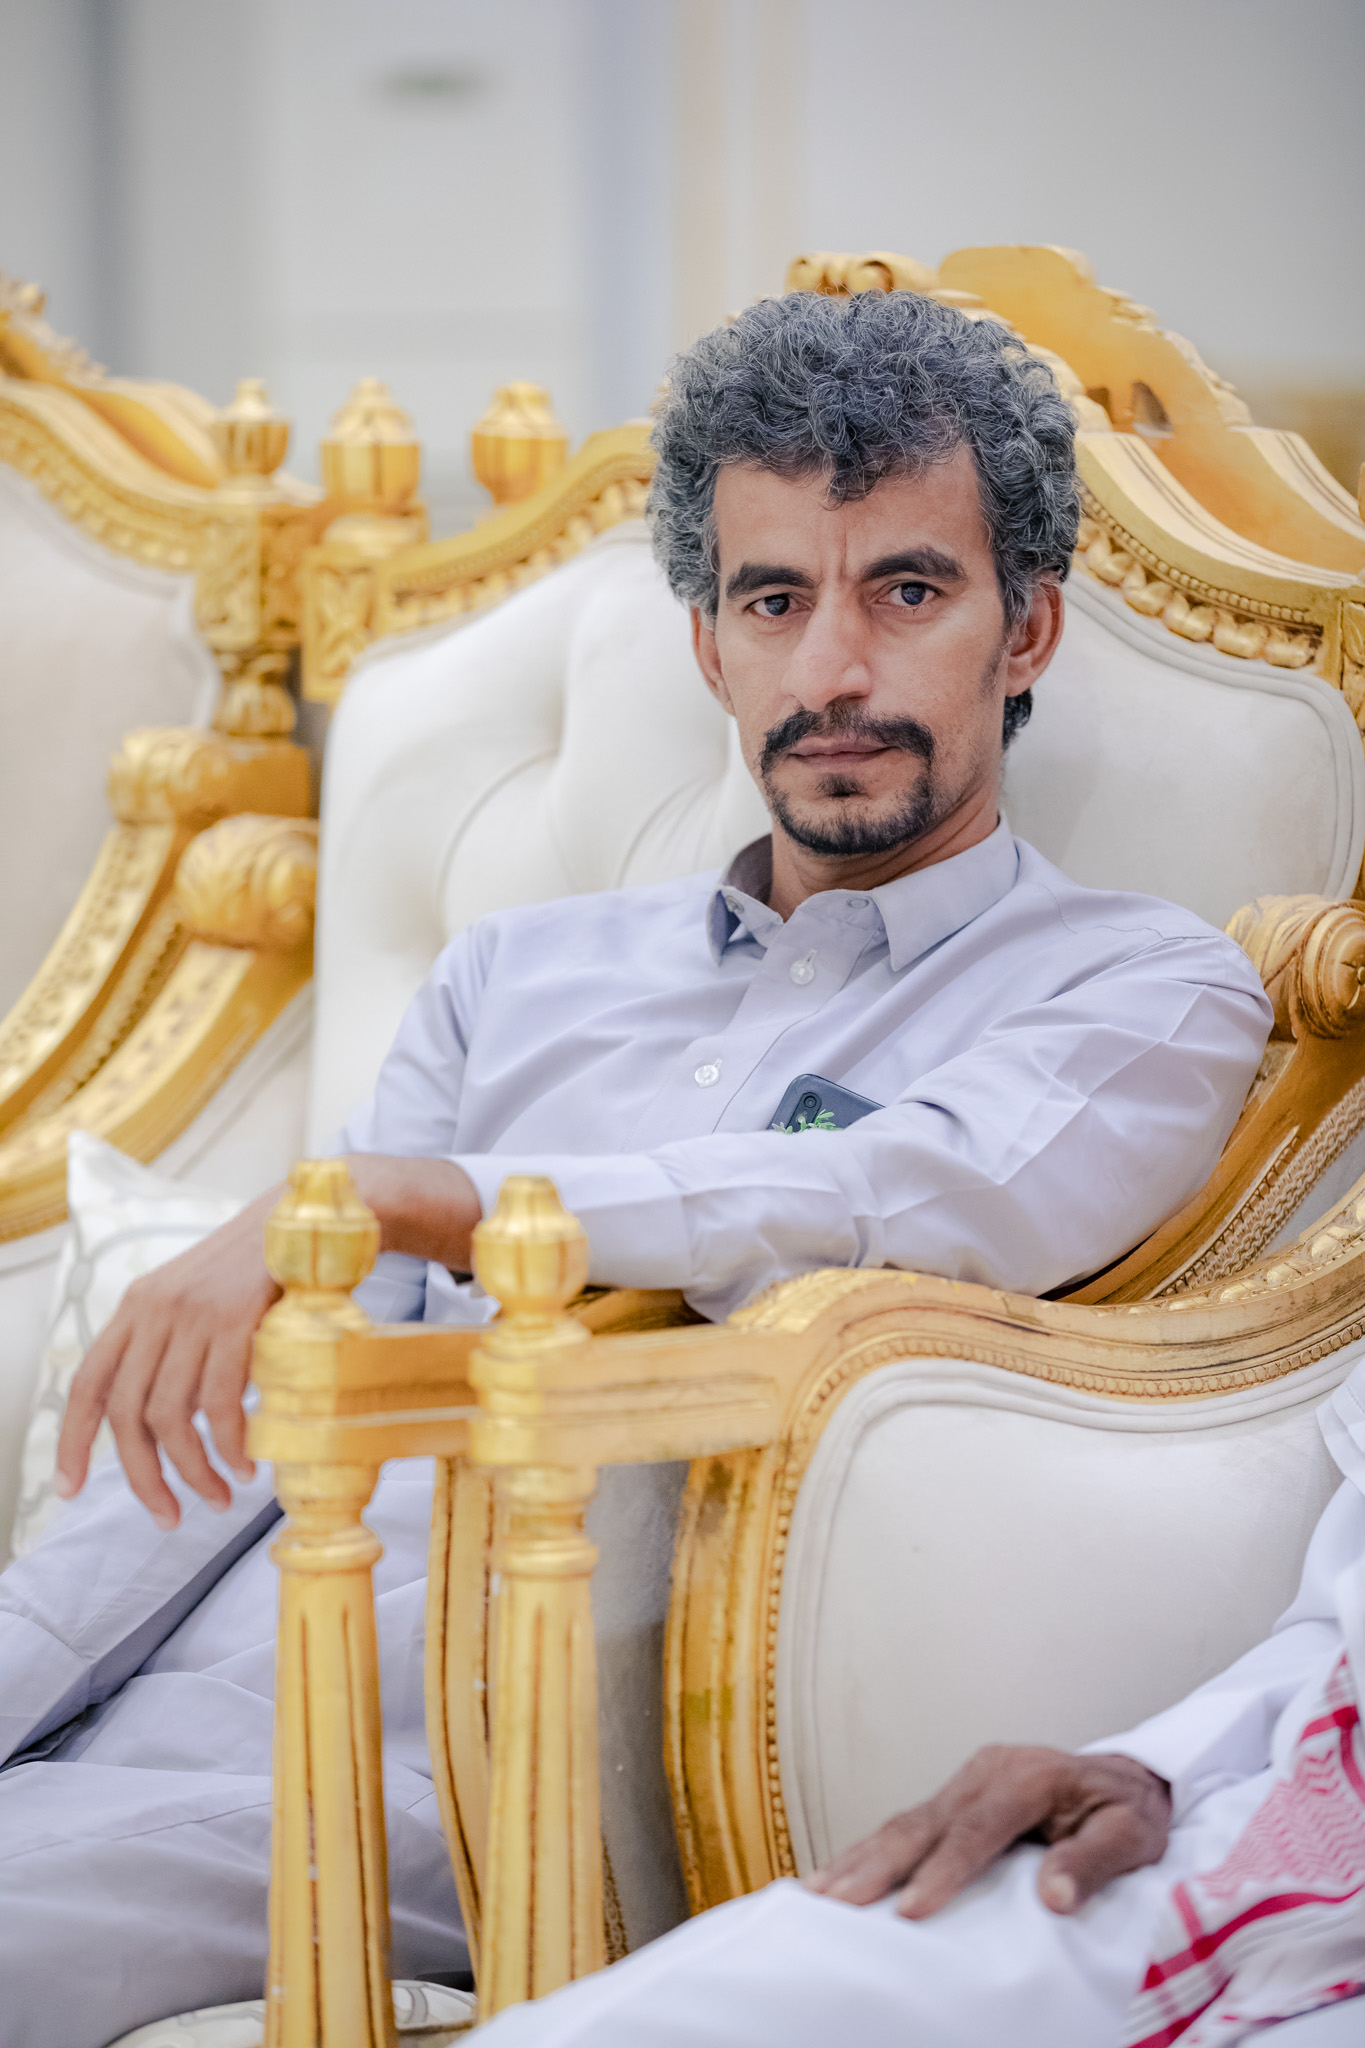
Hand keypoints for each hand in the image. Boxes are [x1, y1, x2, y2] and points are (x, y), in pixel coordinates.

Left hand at [54, 1155, 482, 1528]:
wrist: (310, 1217)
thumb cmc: (258, 1271)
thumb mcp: (198, 1300)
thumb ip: (172, 1347)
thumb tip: (161, 1423)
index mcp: (137, 1307)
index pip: (87, 1383)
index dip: (73, 1441)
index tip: (69, 1490)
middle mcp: (155, 1310)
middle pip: (127, 1413)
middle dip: (142, 1477)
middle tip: (168, 1516)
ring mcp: (193, 1314)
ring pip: (171, 1416)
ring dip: (192, 1471)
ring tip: (216, 1498)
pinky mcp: (235, 1319)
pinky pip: (220, 1402)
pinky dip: (230, 1444)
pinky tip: (245, 1466)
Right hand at [804, 1745, 1170, 1918]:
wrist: (1127, 1779)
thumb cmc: (1129, 1811)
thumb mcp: (1132, 1835)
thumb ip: (1095, 1861)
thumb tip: (1055, 1895)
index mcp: (1027, 1777)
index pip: (977, 1829)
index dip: (943, 1870)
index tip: (913, 1912)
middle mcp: (986, 1773)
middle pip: (923, 1823)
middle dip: (876, 1866)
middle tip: (836, 1904)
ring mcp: (965, 1781)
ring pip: (903, 1822)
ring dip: (859, 1859)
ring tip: (816, 1894)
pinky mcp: (954, 1797)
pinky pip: (906, 1825)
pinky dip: (868, 1852)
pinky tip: (836, 1874)